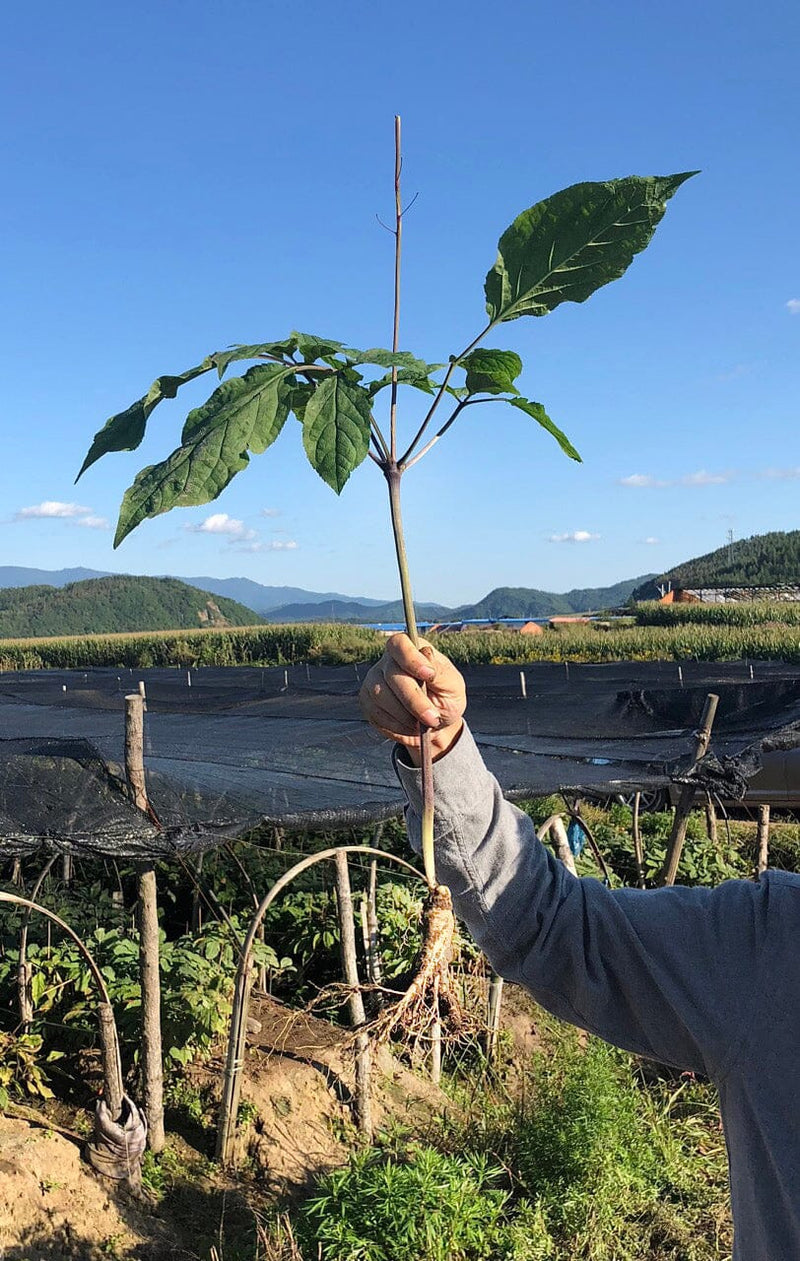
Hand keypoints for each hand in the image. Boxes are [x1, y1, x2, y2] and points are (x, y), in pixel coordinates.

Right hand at [359, 633, 465, 761]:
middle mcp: (388, 661)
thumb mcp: (453, 686)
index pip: (400, 643)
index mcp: (412, 649)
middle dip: (413, 700)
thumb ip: (441, 672)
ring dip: (404, 716)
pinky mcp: (366, 700)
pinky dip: (396, 726)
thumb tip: (426, 656)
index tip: (428, 675)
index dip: (410, 658)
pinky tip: (411, 729)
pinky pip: (376, 713)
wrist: (434, 723)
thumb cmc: (446, 699)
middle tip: (432, 718)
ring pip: (380, 695)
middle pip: (392, 675)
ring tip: (423, 725)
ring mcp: (373, 680)